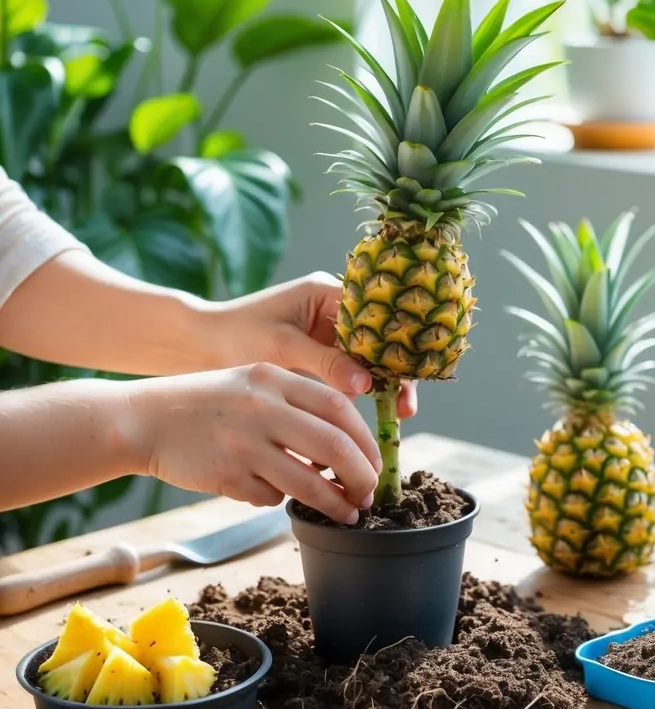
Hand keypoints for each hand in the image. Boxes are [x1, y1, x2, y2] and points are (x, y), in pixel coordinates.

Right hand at [131, 363, 382, 522]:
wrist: (145, 419)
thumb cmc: (207, 402)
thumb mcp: (252, 382)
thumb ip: (295, 403)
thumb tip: (344, 442)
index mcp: (274, 379)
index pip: (340, 408)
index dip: (366, 440)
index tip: (375, 462)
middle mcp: (262, 408)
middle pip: (334, 447)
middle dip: (361, 476)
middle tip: (369, 493)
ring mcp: (244, 444)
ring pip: (309, 482)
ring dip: (335, 503)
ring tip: (347, 512)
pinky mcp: (227, 476)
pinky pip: (270, 497)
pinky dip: (280, 500)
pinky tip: (274, 493)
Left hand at [210, 272, 417, 418]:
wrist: (196, 345)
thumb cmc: (234, 337)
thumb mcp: (282, 349)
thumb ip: (326, 363)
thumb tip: (368, 384)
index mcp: (326, 292)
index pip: (374, 316)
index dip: (393, 346)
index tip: (403, 378)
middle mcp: (332, 308)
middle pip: (377, 338)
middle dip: (393, 371)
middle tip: (404, 407)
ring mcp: (327, 330)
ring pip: (367, 357)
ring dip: (380, 384)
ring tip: (395, 416)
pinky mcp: (318, 352)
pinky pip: (349, 370)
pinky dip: (359, 391)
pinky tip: (368, 416)